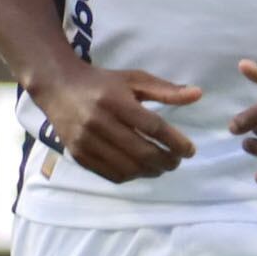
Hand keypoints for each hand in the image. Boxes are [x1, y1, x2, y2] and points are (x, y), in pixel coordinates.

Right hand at [32, 59, 201, 182]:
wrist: (58, 87)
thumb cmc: (102, 82)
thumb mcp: (134, 79)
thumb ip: (166, 90)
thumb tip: (198, 94)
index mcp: (115, 100)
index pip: (153, 127)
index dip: (175, 142)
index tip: (190, 150)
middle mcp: (99, 122)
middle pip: (142, 151)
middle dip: (166, 161)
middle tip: (176, 161)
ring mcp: (86, 141)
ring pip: (127, 167)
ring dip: (150, 171)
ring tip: (161, 166)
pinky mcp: (79, 155)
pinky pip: (111, 174)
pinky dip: (131, 176)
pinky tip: (140, 169)